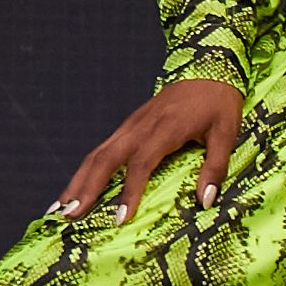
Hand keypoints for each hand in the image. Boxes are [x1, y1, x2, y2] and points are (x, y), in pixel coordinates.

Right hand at [56, 72, 248, 226]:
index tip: (120, 218)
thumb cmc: (218, 102)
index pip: (141, 163)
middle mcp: (140, 126)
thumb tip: (205, 201)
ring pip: (97, 154)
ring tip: (58, 208)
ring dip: (77, 181)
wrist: (206, 67)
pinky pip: (102, 149)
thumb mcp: (227, 133)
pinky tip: (76, 188)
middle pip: (106, 158)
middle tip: (69, 216)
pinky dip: (85, 171)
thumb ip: (215, 167)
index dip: (130, 191)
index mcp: (165, 128)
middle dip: (85, 188)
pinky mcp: (128, 126)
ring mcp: (131, 125)